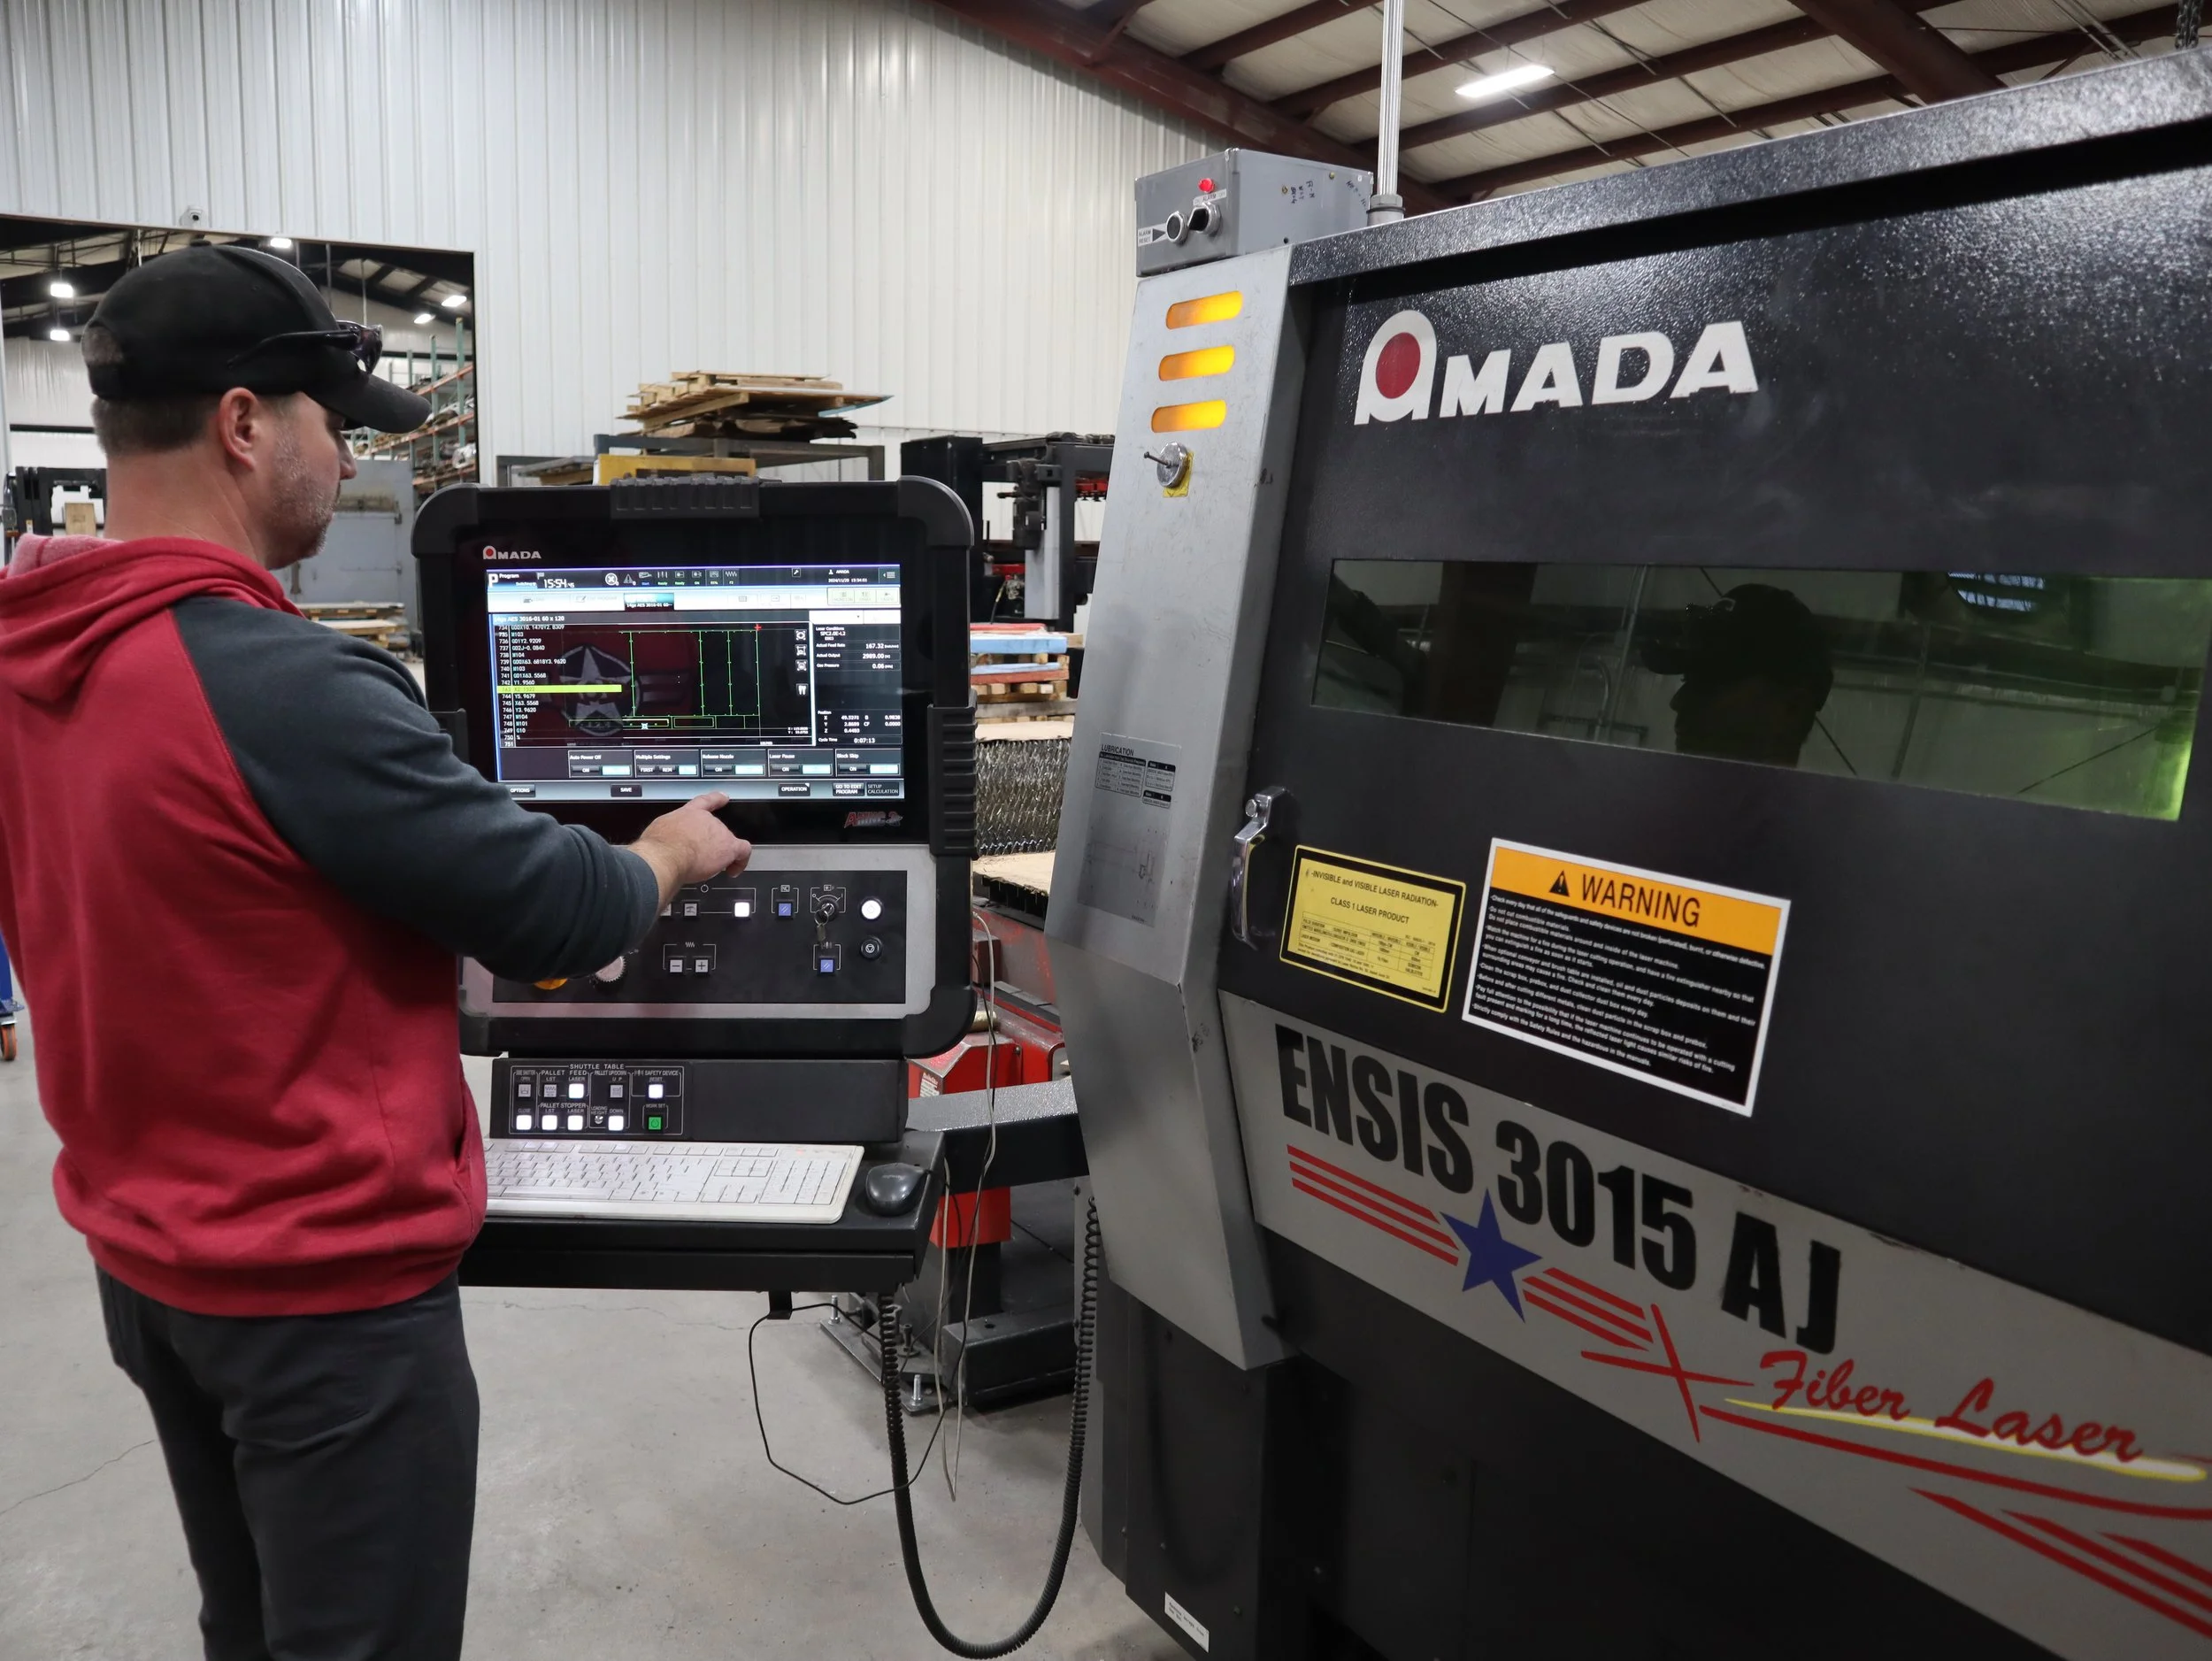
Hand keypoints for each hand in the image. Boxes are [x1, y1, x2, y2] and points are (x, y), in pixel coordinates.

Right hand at [626, 792, 751, 905]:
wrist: (666, 855)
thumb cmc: (659, 846)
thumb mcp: (659, 831)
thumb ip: (669, 833)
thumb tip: (668, 842)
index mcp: (688, 813)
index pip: (705, 802)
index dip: (716, 799)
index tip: (723, 798)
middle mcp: (707, 820)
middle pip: (715, 830)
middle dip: (709, 844)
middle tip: (700, 858)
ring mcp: (719, 832)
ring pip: (726, 843)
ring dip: (719, 855)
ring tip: (708, 868)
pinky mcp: (728, 848)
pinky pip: (743, 851)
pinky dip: (741, 861)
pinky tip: (734, 870)